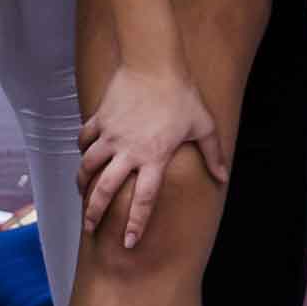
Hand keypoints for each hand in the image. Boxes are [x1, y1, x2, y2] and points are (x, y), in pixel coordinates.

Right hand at [80, 60, 217, 250]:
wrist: (154, 62)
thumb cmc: (182, 94)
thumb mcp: (204, 125)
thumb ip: (213, 154)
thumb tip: (224, 177)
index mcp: (154, 158)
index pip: (144, 200)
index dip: (136, 224)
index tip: (129, 243)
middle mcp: (128, 151)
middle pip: (106, 190)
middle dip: (94, 213)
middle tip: (89, 228)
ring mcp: (110, 136)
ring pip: (88, 166)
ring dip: (83, 183)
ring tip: (82, 194)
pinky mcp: (100, 119)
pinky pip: (84, 139)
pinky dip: (82, 149)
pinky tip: (84, 156)